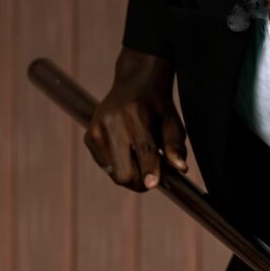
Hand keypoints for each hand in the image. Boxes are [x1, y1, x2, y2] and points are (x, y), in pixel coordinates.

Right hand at [84, 47, 187, 191]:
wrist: (133, 85)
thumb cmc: (157, 107)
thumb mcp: (173, 122)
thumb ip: (175, 146)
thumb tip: (181, 168)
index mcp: (136, 114)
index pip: (143, 149)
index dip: (149, 169)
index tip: (153, 185)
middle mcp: (112, 122)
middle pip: (124, 170)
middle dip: (140, 181)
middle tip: (153, 177)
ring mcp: (96, 131)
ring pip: (115, 173)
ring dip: (131, 174)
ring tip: (140, 158)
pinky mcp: (89, 138)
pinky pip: (106, 167)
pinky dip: (119, 166)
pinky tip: (127, 151)